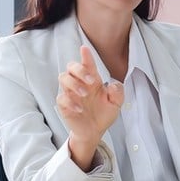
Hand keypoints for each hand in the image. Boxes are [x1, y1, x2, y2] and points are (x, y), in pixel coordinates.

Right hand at [56, 46, 123, 169]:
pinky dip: (70, 102)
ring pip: (63, 78)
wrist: (95, 131)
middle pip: (71, 67)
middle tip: (91, 81)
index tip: (84, 49)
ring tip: (85, 94)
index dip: (86, 56)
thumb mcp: (116, 103)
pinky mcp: (64, 106)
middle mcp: (80, 84)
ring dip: (74, 84)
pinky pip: (61, 98)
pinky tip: (80, 109)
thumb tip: (112, 85)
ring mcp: (70, 94)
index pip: (88, 64)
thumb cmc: (104, 113)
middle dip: (80, 70)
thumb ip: (118, 92)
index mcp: (93, 80)